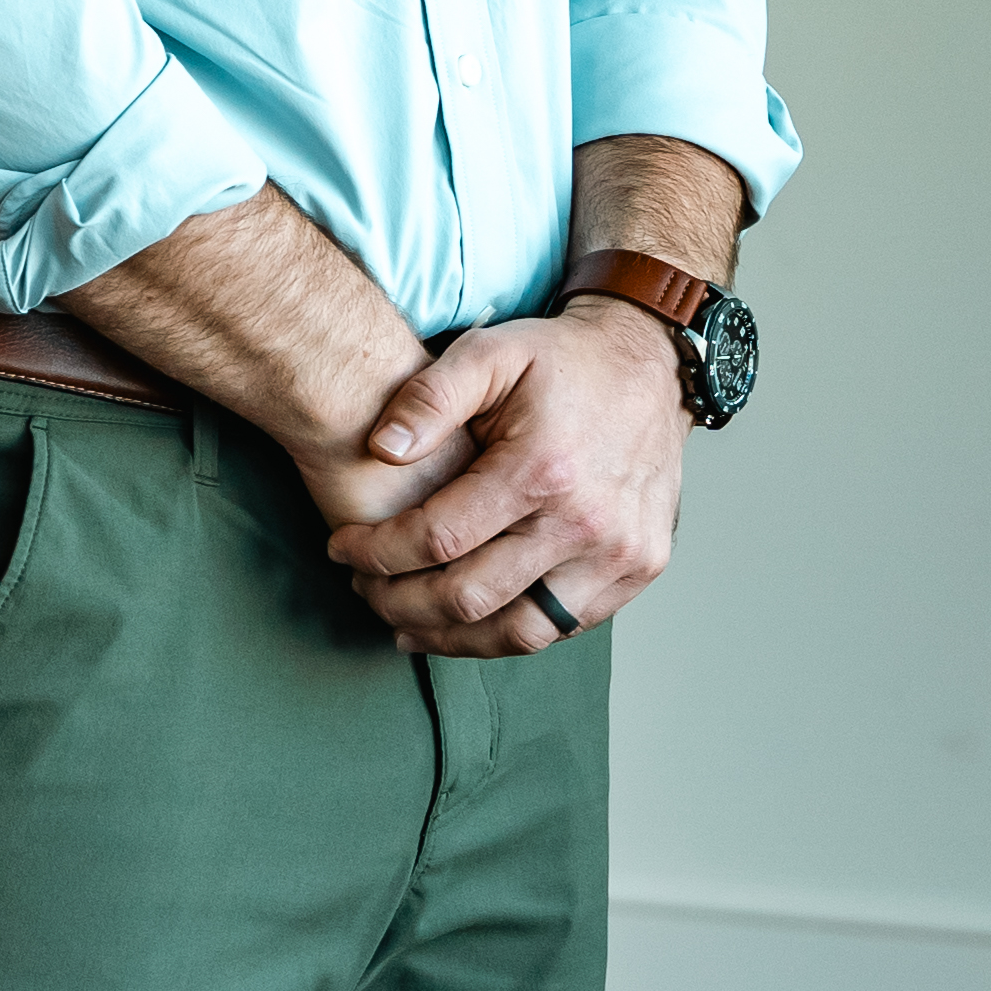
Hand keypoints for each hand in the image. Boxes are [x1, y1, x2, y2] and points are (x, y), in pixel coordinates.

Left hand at [319, 299, 689, 652]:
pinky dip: (508, 633)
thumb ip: (428, 397)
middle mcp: (588, 524)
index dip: (377, 552)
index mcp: (543, 471)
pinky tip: (468, 622)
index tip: (340, 547)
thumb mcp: (488, 352)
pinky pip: (564, 626)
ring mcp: (621, 554)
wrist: (650, 369)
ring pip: (520, 632)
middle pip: (472, 597)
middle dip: (399, 601)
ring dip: (451, 637)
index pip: (437, 539)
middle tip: (362, 588)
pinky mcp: (639, 569)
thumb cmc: (560, 361)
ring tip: (403, 623)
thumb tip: (381, 449)